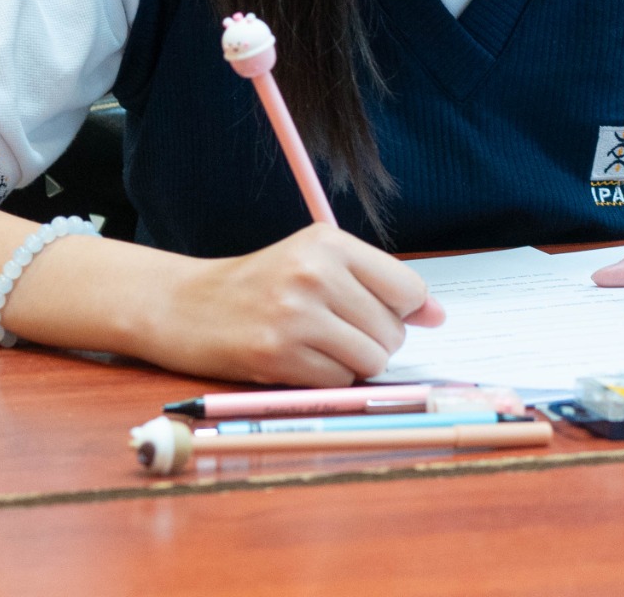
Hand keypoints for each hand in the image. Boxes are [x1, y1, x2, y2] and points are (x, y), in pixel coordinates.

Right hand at [136, 224, 444, 386]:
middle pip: (392, 329)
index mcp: (328, 242)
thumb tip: (438, 315)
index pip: (408, 288)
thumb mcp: (316, 264)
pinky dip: (327, 379)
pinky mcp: (277, 355)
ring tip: (320, 345)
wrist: (185, 306)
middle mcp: (314, 273)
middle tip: (336, 330)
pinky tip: (300, 360)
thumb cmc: (260, 286)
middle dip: (375, 340)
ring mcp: (295, 315)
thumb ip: (378, 283)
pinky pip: (338, 380)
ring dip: (354, 362)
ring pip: (371, 359)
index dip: (405, 311)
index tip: (386, 315)